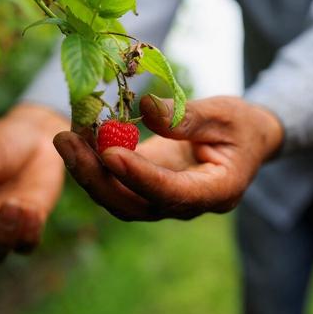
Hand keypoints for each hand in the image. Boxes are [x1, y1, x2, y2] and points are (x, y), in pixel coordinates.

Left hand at [53, 96, 283, 220]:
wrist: (247, 138)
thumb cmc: (242, 124)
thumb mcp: (224, 114)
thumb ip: (188, 117)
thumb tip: (144, 107)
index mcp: (216, 191)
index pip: (172, 192)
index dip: (140, 176)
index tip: (109, 152)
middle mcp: (186, 204)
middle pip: (135, 205)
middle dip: (97, 178)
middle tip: (67, 142)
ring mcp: (164, 198)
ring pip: (119, 199)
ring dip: (89, 172)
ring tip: (65, 138)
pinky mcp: (149, 184)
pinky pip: (118, 183)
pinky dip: (96, 163)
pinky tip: (78, 137)